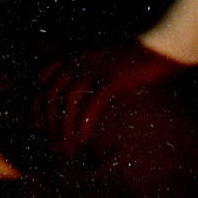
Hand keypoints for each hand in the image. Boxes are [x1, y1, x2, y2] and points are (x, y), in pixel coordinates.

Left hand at [32, 40, 188, 159]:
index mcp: (71, 55)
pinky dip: (84, 124)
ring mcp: (94, 68)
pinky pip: (91, 105)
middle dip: (48, 122)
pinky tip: (82, 140)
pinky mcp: (111, 79)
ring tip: (67, 149)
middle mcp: (77, 60)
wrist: (161, 49)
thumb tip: (69, 102)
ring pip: (67, 102)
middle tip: (52, 144)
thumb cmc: (133, 61)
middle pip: (50, 94)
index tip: (36, 127)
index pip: (42, 82)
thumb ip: (84, 78)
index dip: (36, 105)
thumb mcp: (102, 65)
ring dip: (64, 128)